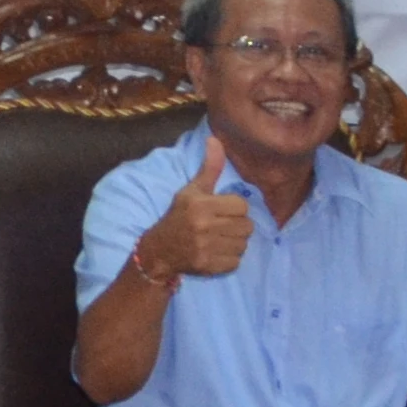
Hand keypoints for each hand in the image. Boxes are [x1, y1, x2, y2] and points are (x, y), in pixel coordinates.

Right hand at [146, 136, 256, 280]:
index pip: (242, 205)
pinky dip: (229, 258)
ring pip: (243, 244)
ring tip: (218, 239)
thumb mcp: (191, 191)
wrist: (159, 251)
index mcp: (201, 205)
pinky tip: (215, 252)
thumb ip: (209, 168)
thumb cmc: (178, 216)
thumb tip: (215, 139)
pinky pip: (237, 261)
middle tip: (221, 226)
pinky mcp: (210, 266)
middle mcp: (204, 226)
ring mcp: (207, 248)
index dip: (233, 208)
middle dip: (237, 226)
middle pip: (247, 226)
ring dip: (234, 242)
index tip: (220, 211)